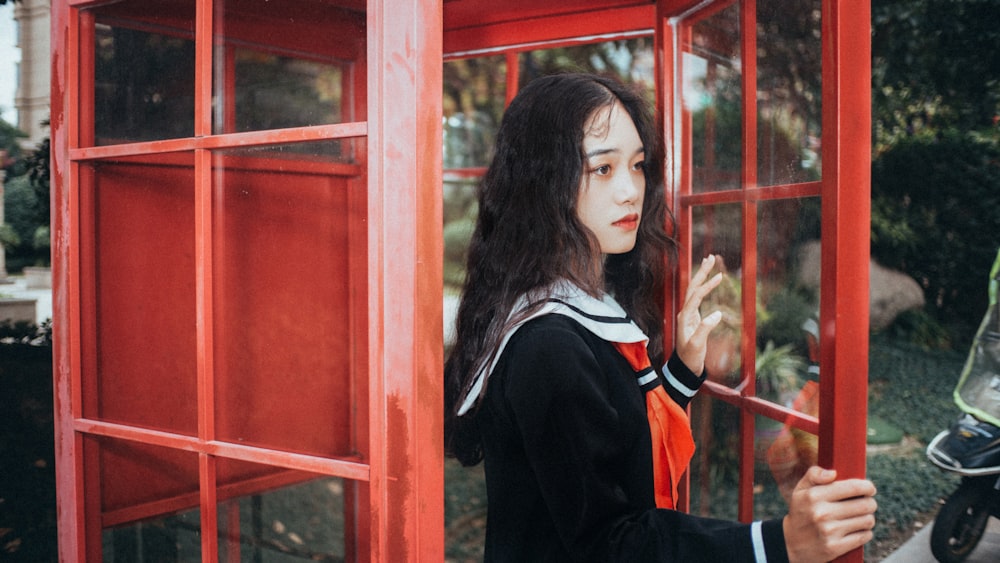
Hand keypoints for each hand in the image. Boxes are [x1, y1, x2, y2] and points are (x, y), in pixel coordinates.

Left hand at [676, 255, 723, 373]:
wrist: (685, 367)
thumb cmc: (690, 357)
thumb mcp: (697, 345)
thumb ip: (705, 329)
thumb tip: (717, 313)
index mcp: (685, 317)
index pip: (695, 296)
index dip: (707, 286)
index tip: (719, 277)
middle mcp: (685, 313)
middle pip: (692, 288)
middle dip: (701, 272)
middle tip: (710, 257)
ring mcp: (689, 314)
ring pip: (694, 291)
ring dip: (702, 276)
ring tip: (710, 263)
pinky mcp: (694, 317)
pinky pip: (699, 298)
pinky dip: (705, 287)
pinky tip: (710, 281)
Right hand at [783, 466, 877, 562]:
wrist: (790, 543)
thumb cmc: (801, 512)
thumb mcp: (801, 490)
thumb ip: (814, 475)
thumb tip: (833, 473)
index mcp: (814, 495)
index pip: (853, 487)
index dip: (867, 487)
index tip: (870, 489)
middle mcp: (822, 513)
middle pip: (865, 505)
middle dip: (870, 503)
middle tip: (867, 504)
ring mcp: (829, 531)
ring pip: (867, 521)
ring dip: (868, 518)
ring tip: (861, 517)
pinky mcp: (834, 547)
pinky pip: (863, 537)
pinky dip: (865, 533)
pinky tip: (858, 530)